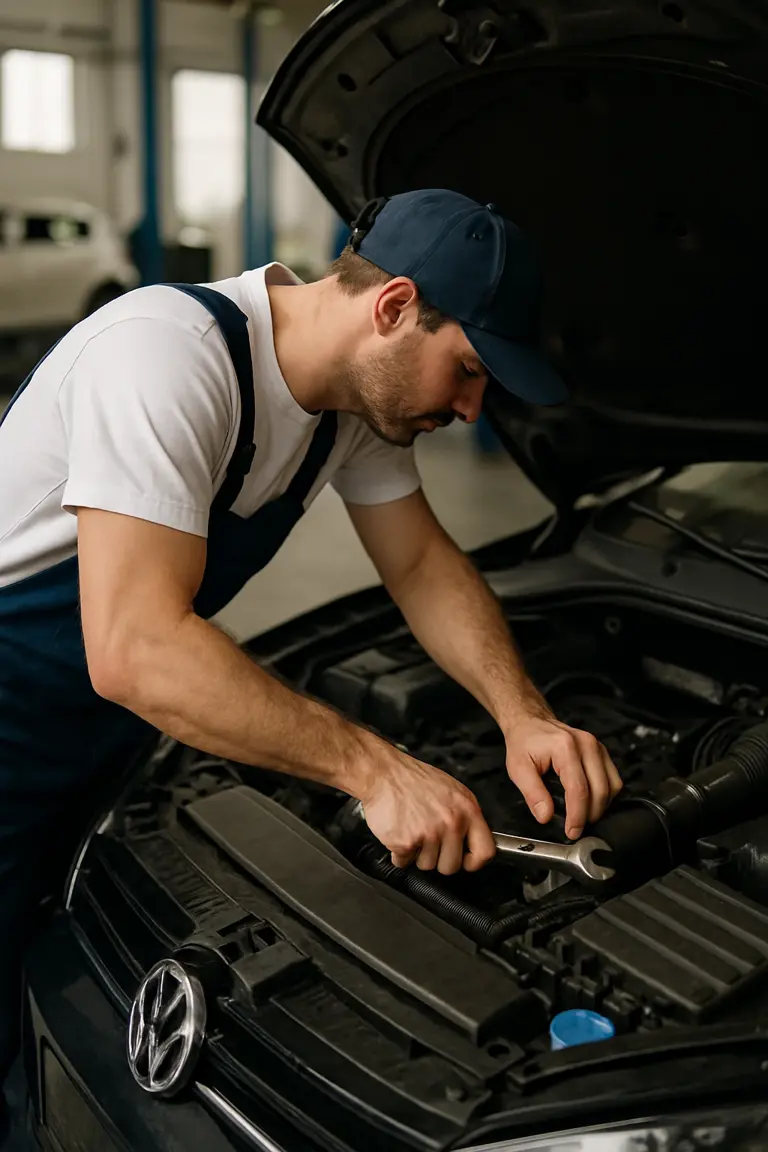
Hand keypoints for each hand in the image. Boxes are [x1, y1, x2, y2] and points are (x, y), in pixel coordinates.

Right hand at [359, 747, 495, 875]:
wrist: (383, 773)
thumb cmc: (413, 779)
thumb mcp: (451, 790)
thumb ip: (464, 815)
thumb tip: (471, 840)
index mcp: (467, 809)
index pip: (486, 851)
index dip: (474, 862)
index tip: (465, 861)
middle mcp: (452, 822)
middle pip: (452, 866)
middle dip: (438, 859)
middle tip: (428, 841)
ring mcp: (430, 833)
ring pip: (427, 866)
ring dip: (416, 854)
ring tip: (411, 830)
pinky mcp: (407, 842)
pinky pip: (404, 863)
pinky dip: (398, 853)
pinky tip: (398, 833)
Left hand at [502, 712, 622, 839]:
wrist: (531, 721)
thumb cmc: (524, 742)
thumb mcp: (518, 768)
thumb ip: (532, 793)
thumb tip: (546, 816)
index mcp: (565, 747)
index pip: (578, 789)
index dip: (577, 816)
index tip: (572, 832)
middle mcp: (586, 745)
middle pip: (600, 790)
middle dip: (590, 815)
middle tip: (576, 829)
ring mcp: (597, 746)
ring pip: (612, 786)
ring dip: (601, 806)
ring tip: (583, 816)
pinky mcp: (602, 751)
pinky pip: (614, 779)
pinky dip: (606, 795)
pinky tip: (591, 802)